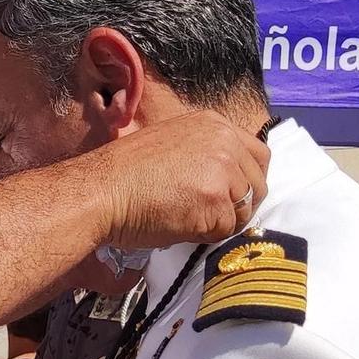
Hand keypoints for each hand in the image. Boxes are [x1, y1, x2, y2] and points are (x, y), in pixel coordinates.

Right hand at [97, 110, 271, 249]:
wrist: (100, 190)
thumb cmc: (124, 174)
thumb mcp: (171, 144)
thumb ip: (204, 155)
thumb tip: (223, 182)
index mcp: (213, 124)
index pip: (258, 155)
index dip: (247, 181)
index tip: (231, 196)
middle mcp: (224, 141)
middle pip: (258, 184)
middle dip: (239, 205)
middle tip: (209, 215)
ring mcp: (222, 169)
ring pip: (244, 209)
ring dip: (220, 221)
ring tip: (186, 217)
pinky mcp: (215, 200)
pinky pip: (225, 229)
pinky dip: (205, 235)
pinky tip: (179, 224)